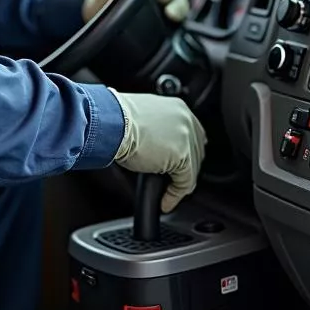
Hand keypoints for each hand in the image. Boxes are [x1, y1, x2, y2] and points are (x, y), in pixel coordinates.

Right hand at [108, 90, 206, 211]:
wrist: (112, 123)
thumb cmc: (118, 119)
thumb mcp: (144, 118)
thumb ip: (158, 129)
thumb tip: (159, 146)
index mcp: (177, 107)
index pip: (191, 134)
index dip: (185, 152)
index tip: (176, 164)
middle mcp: (186, 120)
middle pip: (196, 151)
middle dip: (184, 168)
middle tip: (171, 181)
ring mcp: (187, 138)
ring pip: (192, 168)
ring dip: (178, 183)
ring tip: (167, 193)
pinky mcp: (183, 156)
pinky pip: (184, 182)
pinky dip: (174, 195)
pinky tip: (165, 201)